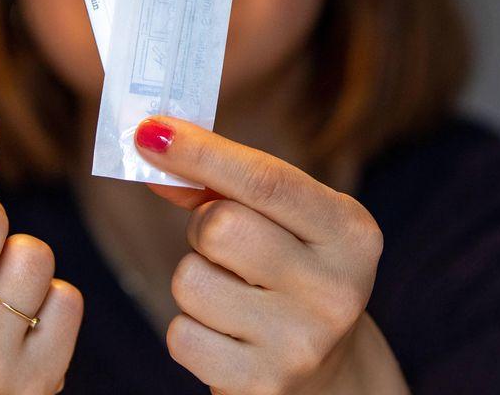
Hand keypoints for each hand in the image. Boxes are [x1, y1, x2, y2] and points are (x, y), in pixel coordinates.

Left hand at [134, 117, 408, 394]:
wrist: (326, 371)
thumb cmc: (289, 270)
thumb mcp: (280, 220)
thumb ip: (220, 182)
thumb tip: (153, 145)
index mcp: (351, 233)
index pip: (266, 180)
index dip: (201, 151)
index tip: (148, 130)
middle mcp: (337, 290)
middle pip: (220, 227)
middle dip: (202, 227)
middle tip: (221, 242)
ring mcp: (302, 343)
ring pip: (190, 281)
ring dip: (194, 279)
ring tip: (231, 292)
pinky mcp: (263, 384)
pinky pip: (181, 335)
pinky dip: (189, 328)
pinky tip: (225, 331)